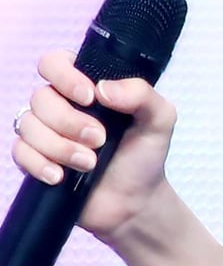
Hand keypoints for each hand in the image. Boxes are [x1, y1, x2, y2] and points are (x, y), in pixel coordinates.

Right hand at [10, 48, 177, 243]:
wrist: (135, 203)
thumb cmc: (144, 157)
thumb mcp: (160, 120)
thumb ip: (142, 94)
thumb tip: (103, 88)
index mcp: (88, 88)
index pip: (56, 63)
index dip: (65, 76)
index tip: (89, 97)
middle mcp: (63, 105)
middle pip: (41, 97)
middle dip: (70, 122)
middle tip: (100, 140)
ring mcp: (47, 133)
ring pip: (28, 125)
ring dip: (59, 146)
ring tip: (89, 163)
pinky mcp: (36, 159)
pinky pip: (20, 152)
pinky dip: (40, 164)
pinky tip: (61, 176)